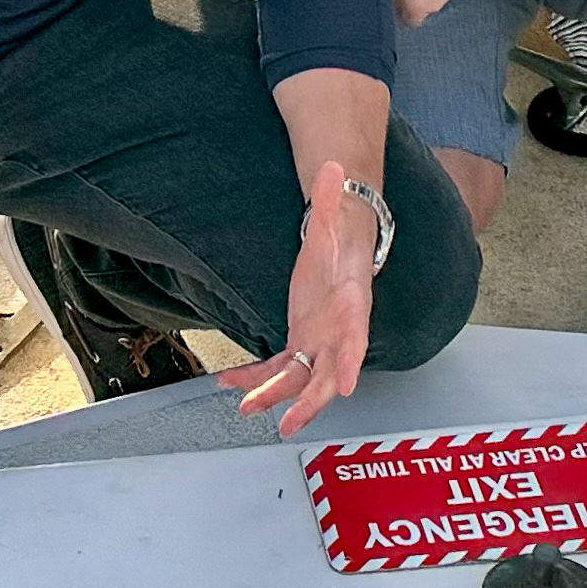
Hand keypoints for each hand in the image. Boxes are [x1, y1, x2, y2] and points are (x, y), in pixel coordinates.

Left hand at [219, 159, 373, 436]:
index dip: (353, 361)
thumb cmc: (342, 241)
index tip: (349, 385)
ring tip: (247, 407)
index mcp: (352, 305)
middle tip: (290, 420)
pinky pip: (280, 368)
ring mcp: (319, 342)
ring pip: (301, 379)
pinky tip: (230, 380)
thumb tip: (334, 167)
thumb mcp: (334, 217)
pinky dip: (257, 377)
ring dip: (276, 395)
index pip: (356, 337)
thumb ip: (330, 195)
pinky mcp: (301, 343)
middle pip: (329, 373)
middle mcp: (338, 332)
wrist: (340, 251)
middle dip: (310, 399)